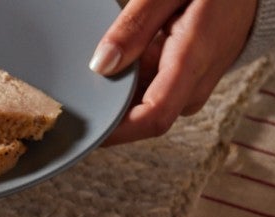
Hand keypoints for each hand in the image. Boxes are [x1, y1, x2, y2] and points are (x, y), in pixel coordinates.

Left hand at [90, 0, 257, 144]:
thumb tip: (102, 65)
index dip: (116, 132)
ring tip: (96, 80)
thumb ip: (135, 26)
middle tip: (78, 98)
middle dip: (111, 113)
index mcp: (192, 60)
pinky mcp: (189, 85)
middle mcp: (196, 84)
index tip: (86, 131)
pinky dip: (132, 86)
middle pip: (144, 117)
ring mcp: (194, 87)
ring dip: (120, 98)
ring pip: (146, 107)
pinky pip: (154, 94)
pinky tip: (120, 66)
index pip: (153, 117)